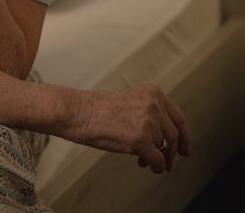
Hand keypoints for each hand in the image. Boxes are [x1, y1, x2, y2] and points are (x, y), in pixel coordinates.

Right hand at [67, 84, 190, 173]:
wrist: (76, 111)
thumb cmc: (96, 109)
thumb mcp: (129, 101)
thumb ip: (149, 113)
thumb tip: (167, 141)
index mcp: (153, 92)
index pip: (178, 119)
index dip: (185, 137)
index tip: (185, 150)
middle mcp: (154, 105)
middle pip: (174, 136)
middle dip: (172, 152)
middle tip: (169, 162)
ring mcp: (148, 122)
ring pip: (163, 148)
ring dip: (157, 157)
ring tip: (143, 161)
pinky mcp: (140, 139)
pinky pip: (157, 160)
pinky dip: (156, 167)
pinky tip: (149, 167)